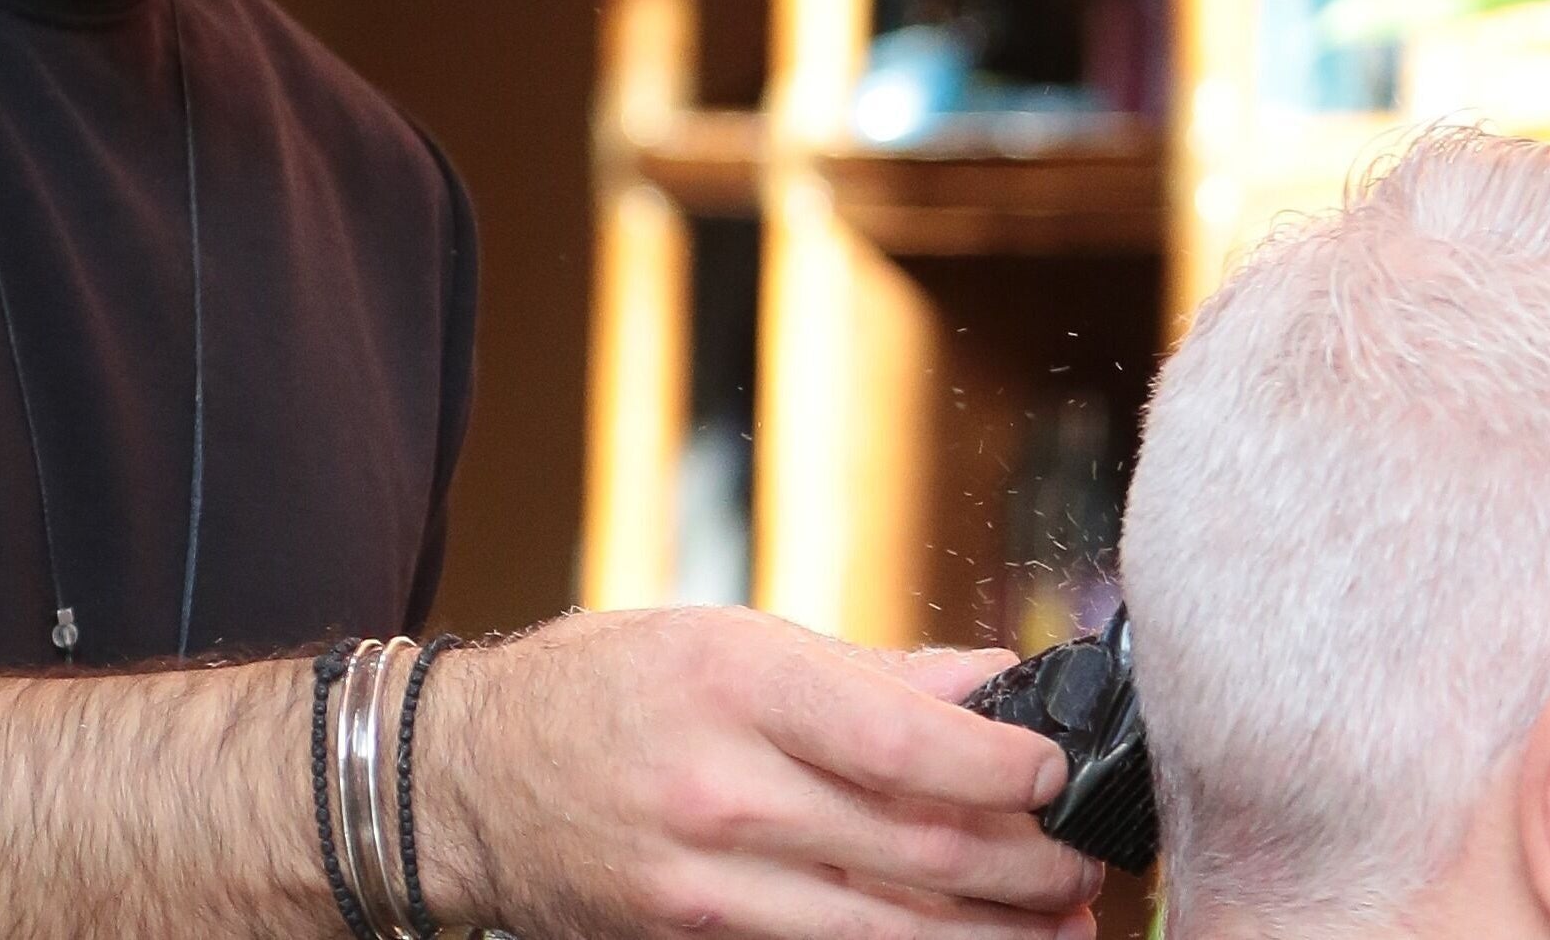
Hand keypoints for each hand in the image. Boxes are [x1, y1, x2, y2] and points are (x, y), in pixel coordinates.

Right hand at [420, 606, 1104, 939]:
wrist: (463, 780)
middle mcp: (722, 789)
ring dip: (982, 936)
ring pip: (876, 928)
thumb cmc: (609, 687)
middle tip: (1086, 870)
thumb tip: (996, 685)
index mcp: (741, 682)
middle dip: (1020, 869)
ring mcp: (701, 884)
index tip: (1060, 772)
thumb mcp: (737, 640)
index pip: (901, 741)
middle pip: (907, 847)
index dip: (1002, 770)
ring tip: (1058, 928)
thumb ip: (876, 673)